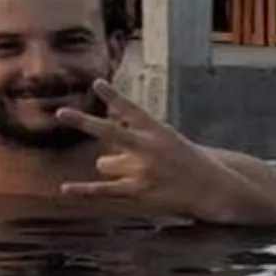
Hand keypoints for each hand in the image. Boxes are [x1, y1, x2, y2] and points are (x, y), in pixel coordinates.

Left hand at [52, 80, 236, 217]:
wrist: (214, 189)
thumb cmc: (188, 162)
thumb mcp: (169, 139)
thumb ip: (138, 136)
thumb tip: (106, 143)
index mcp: (157, 130)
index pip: (131, 108)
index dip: (112, 95)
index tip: (96, 83)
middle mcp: (147, 147)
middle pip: (109, 132)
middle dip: (83, 122)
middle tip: (61, 113)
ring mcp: (141, 170)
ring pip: (105, 163)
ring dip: (113, 166)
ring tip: (141, 172)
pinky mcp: (137, 192)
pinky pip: (103, 190)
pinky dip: (83, 191)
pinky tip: (64, 189)